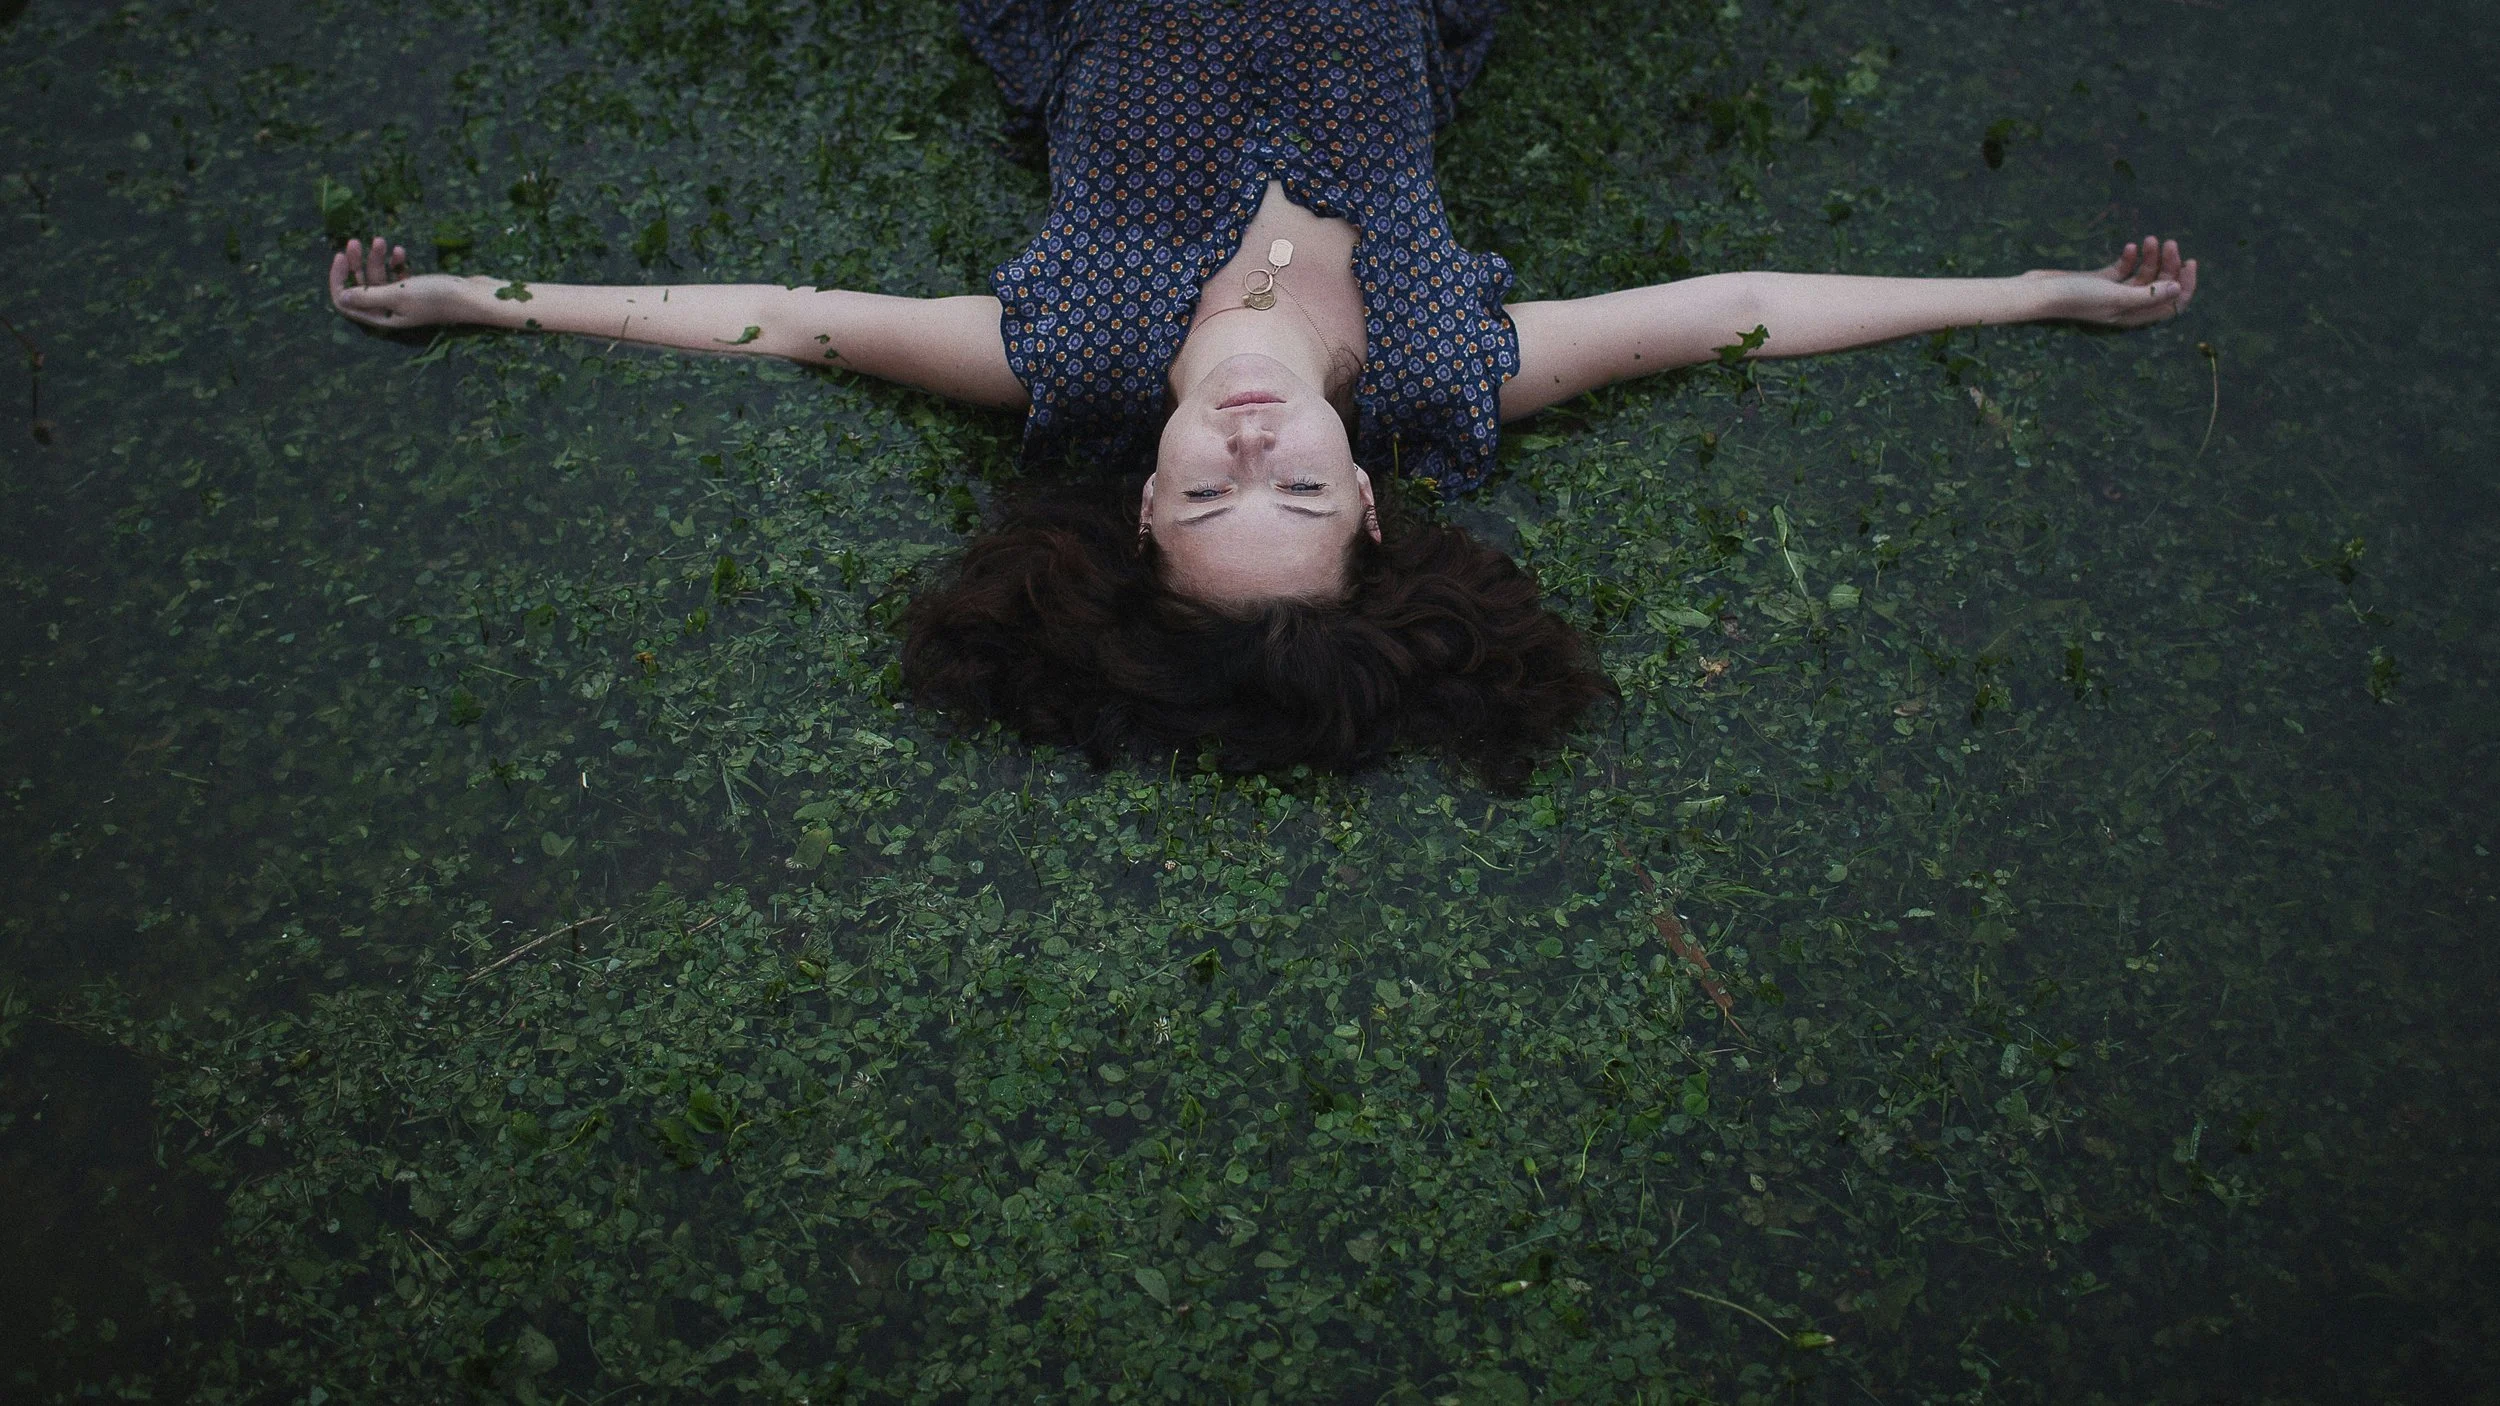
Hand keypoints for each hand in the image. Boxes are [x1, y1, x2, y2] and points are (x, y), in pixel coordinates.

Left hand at [328, 235, 473, 329]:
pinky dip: (395, 262)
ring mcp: (403, 300)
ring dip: (377, 258)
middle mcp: (389, 311)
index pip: (346, 302)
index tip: (340, 257)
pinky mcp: (416, 290)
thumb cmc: (437, 297)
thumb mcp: (398, 294)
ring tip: (380, 240)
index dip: (339, 280)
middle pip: (361, 287)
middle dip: (357, 264)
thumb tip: (341, 297)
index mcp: (382, 317)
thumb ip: (368, 296)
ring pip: (379, 278)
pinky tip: (401, 251)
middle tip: (354, 242)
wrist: (474, 297)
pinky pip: (396, 275)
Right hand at [2025, 235, 2198, 327]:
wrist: (2040, 292)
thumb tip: (2178, 289)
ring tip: (2149, 240)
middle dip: (2168, 264)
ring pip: (2144, 274)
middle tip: (2169, 243)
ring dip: (2151, 256)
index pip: (2171, 304)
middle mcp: (2127, 306)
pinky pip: (2125, 267)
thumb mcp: (2116, 296)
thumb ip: (2148, 294)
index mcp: (2133, 315)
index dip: (2185, 286)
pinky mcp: (2102, 280)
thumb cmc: (2076, 298)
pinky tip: (2129, 247)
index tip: (2189, 263)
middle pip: (2160, 286)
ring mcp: (2114, 292)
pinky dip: (2131, 257)